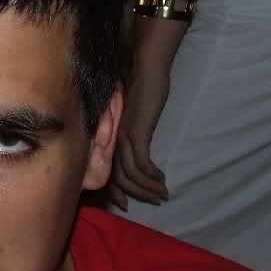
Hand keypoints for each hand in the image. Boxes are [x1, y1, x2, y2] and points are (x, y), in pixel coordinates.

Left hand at [109, 65, 169, 209]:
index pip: (107, 171)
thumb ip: (130, 130)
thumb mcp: (132, 114)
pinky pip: (142, 164)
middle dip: (137, 193)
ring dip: (148, 187)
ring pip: (131, 175)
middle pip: (118, 178)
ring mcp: (122, 136)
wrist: (144, 67)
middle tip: (154, 200)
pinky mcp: (136, 133)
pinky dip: (152, 176)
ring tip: (162, 192)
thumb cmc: (141, 85)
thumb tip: (137, 146)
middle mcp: (112, 139)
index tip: (126, 204)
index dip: (115, 191)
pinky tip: (162, 179)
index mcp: (109, 136)